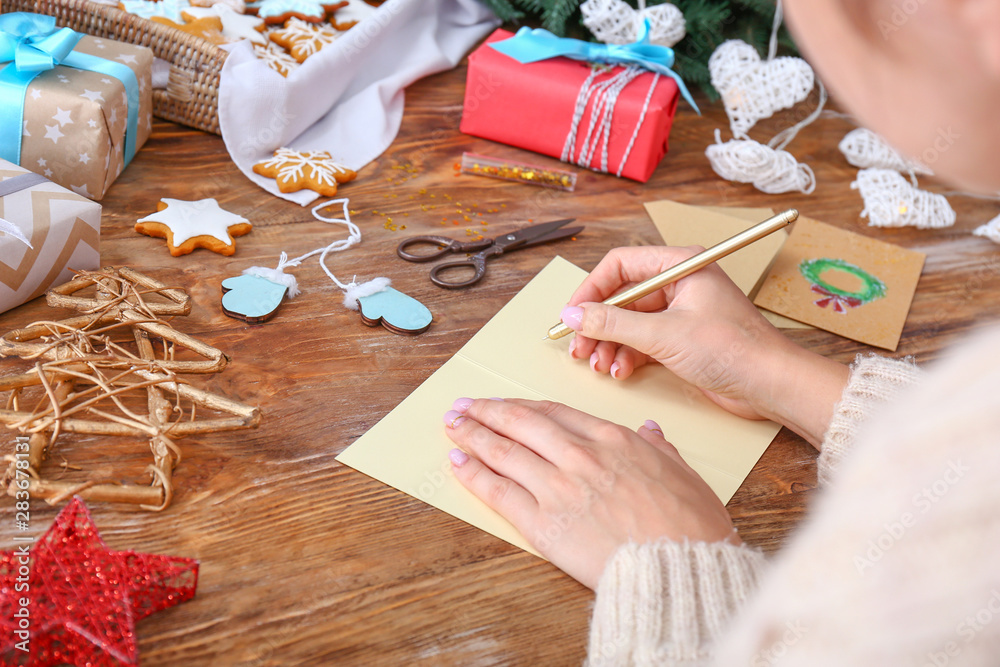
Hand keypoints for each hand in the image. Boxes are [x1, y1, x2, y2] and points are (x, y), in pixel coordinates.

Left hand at [442, 397, 738, 589]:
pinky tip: (457, 462)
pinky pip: (499, 491)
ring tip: (452, 425)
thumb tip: (650, 431)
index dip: (523, 406)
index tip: (505, 403)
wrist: (678, 567)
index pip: (554, 413)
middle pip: (521, 423)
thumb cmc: (689, 527)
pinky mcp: (543, 522)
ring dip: (472, 434)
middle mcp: (580, 455)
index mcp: (613, 440)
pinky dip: (474, 474)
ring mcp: (558, 486)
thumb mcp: (684, 475)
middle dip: (487, 412)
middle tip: (463, 405)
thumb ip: (660, 449)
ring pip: (504, 451)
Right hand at [560, 246, 848, 445]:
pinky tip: (620, 371)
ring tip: (599, 365)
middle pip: (621, 297)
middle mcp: (679, 284)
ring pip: (629, 323)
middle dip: (597, 324)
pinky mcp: (682, 339)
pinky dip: (627, 356)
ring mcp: (680, 313)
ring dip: (610, 344)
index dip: (591, 290)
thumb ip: (612, 325)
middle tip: (578, 348)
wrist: (771, 384)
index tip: (572, 315)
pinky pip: (642, 341)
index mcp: (680, 266)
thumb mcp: (663, 335)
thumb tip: (572, 316)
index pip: (620, 265)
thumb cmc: (733, 349)